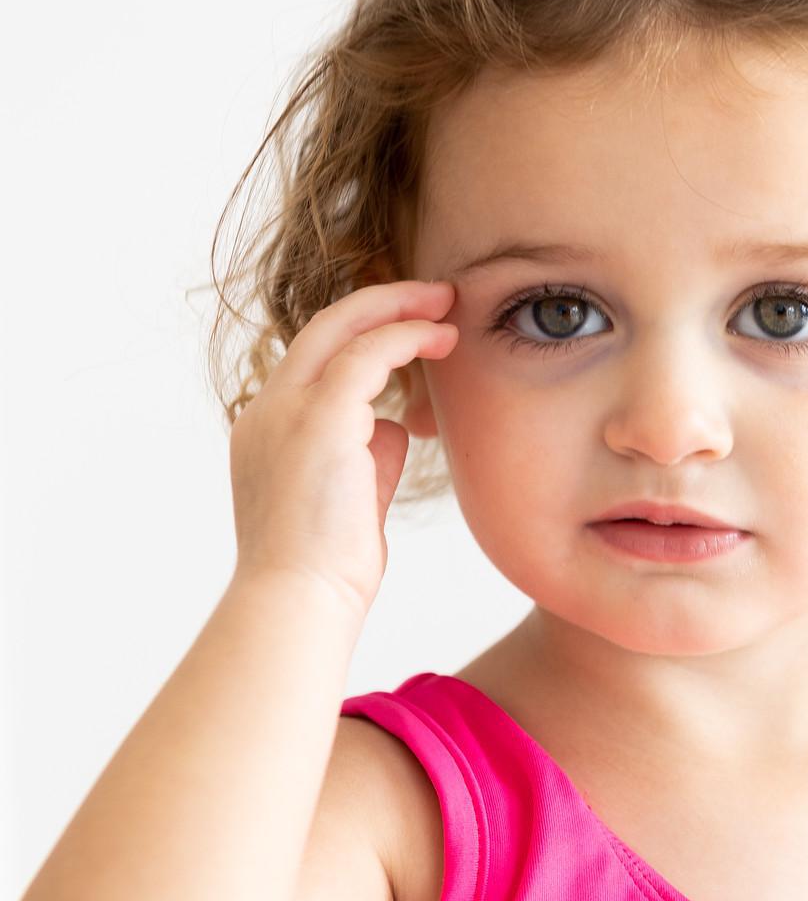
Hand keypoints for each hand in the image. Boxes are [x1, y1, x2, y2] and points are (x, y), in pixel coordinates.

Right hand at [227, 278, 458, 621]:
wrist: (297, 604)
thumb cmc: (326, 573)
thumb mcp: (351, 502)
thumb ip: (371, 457)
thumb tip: (399, 426)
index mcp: (267, 432)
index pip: (313, 364)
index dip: (362, 338)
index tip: (409, 332)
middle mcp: (267, 412)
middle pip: (321, 329)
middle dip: (380, 304)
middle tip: (435, 295)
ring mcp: (286, 411)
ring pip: (342, 330)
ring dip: (399, 310)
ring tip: (447, 306)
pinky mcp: (318, 419)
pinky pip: (366, 354)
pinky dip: (406, 337)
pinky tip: (442, 338)